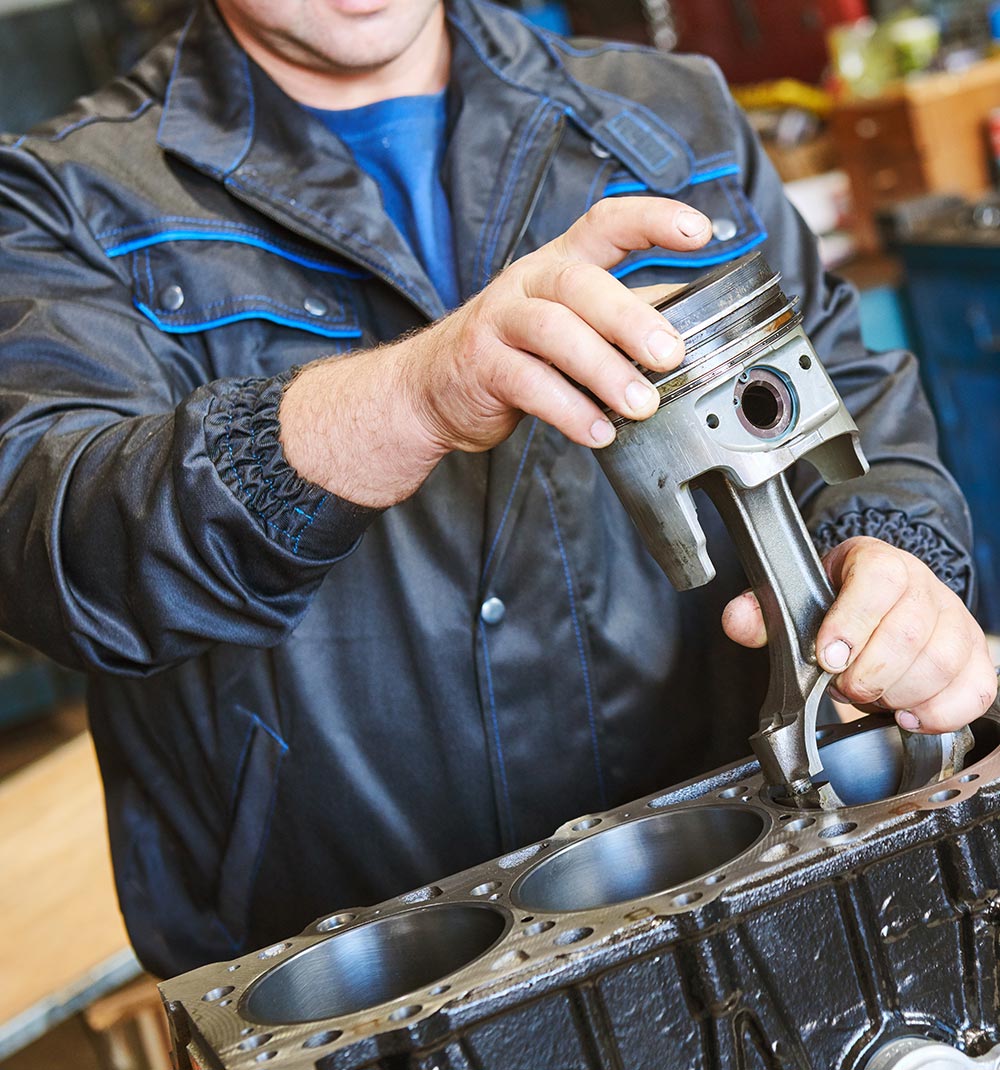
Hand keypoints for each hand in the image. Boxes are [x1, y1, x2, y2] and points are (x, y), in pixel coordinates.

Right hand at [279, 197, 710, 505]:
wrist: (431, 388)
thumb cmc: (513, 352)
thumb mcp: (568, 323)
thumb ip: (621, 318)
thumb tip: (694, 321)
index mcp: (557, 264)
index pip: (606, 223)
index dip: (653, 220)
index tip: (701, 232)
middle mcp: (527, 283)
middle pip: (580, 283)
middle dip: (631, 318)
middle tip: (671, 355)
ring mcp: (500, 322)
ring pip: (554, 332)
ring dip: (604, 371)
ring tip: (641, 405)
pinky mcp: (481, 366)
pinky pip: (529, 385)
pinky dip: (569, 411)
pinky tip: (600, 433)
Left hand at [722, 536, 996, 732]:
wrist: (881, 603)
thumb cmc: (838, 604)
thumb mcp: (797, 600)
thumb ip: (763, 612)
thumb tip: (737, 620)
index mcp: (878, 563)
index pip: (879, 580)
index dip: (852, 623)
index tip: (828, 657)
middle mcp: (923, 586)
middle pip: (910, 632)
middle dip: (869, 673)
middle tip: (845, 685)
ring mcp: (954, 621)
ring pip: (943, 663)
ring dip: (899, 694)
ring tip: (871, 696)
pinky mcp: (975, 657)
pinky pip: (974, 690)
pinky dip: (939, 712)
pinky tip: (907, 714)